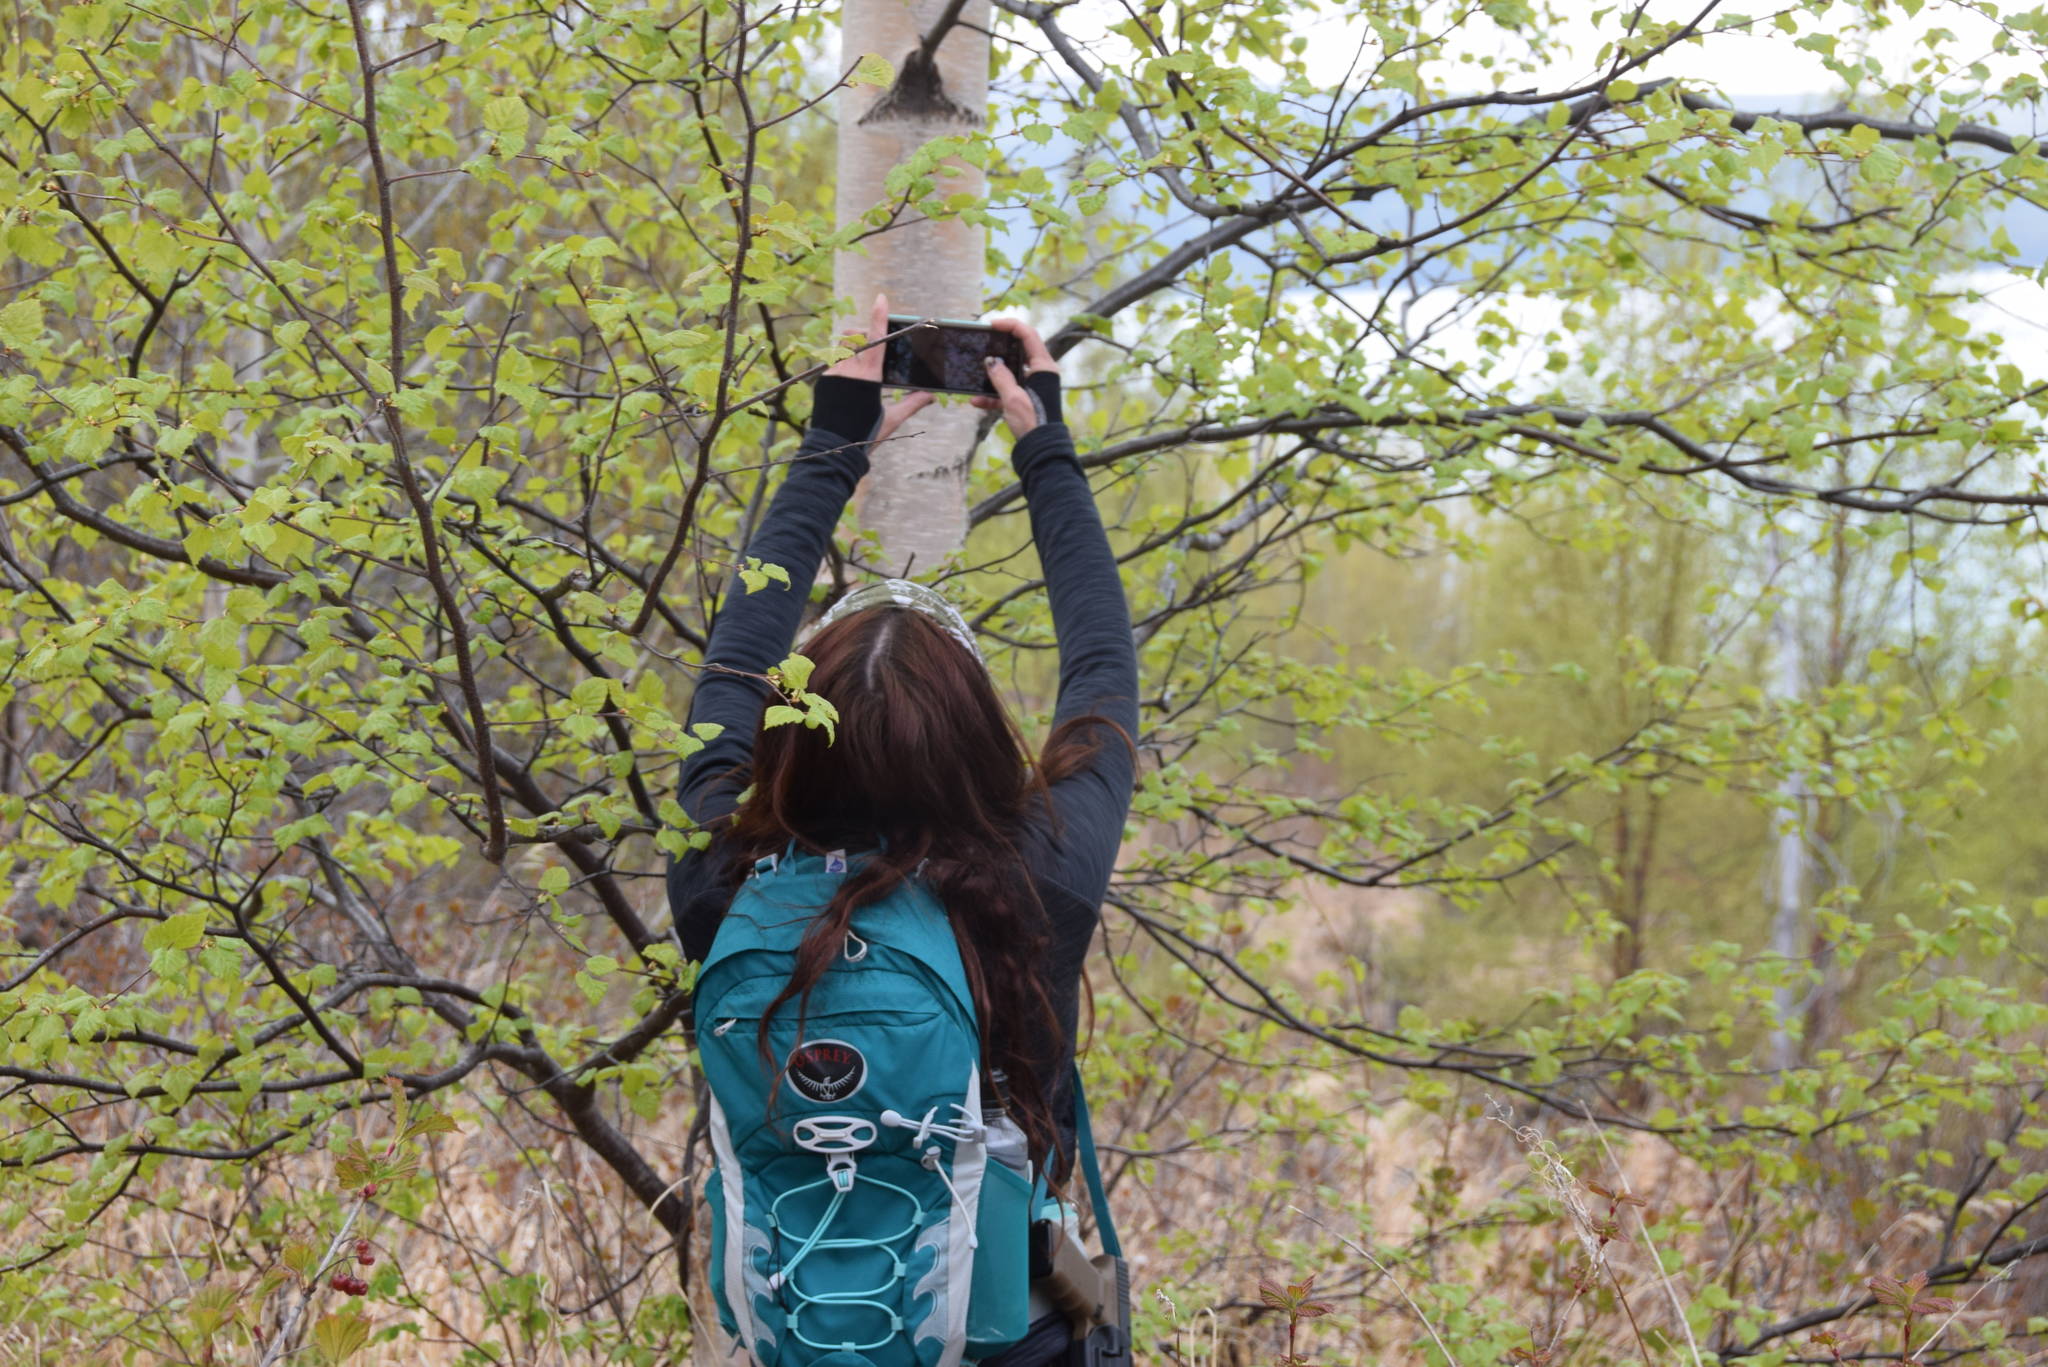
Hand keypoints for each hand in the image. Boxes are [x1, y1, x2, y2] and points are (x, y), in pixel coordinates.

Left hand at [824, 292, 930, 442]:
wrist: (834, 450)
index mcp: (868, 376)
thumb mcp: (892, 419)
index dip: (878, 316)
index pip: (875, 339)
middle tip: (871, 342)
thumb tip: (932, 395)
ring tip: (860, 365)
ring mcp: (833, 374)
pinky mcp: (823, 382)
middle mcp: (848, 371)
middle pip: (853, 337)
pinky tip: (849, 382)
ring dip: (852, 350)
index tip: (881, 298)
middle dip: (862, 334)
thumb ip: (912, 404)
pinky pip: (833, 364)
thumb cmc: (865, 435)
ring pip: (841, 349)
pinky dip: (843, 366)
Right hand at [974, 315, 1060, 439]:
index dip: (1011, 326)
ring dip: (992, 375)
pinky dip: (992, 395)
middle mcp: (1040, 374)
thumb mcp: (1013, 397)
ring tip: (975, 374)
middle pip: (1018, 352)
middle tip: (982, 345)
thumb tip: (990, 361)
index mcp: (1044, 367)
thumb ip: (1000, 376)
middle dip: (999, 349)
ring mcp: (1033, 387)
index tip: (992, 325)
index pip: (1029, 336)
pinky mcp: (1025, 401)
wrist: (1041, 450)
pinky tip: (976, 402)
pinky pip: (1007, 392)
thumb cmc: (1034, 422)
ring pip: (1010, 373)